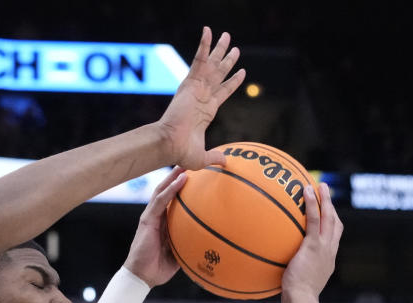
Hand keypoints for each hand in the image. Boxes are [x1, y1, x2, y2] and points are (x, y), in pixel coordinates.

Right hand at [124, 168, 186, 287]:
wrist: (143, 277)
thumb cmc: (159, 268)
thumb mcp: (180, 253)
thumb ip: (190, 243)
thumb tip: (210, 242)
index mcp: (163, 222)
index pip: (173, 199)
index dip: (182, 187)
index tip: (197, 176)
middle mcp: (156, 215)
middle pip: (167, 190)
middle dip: (178, 175)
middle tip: (193, 162)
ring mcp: (151, 216)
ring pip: (162, 190)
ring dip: (175, 176)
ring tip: (187, 163)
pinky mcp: (147, 220)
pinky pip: (160, 201)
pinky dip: (171, 189)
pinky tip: (182, 179)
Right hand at [157, 28, 244, 170]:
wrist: (170, 143)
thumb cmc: (181, 152)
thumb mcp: (203, 156)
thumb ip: (215, 156)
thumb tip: (225, 161)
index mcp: (206, 111)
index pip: (223, 92)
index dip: (233, 82)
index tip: (242, 72)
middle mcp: (203, 96)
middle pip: (219, 74)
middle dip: (227, 61)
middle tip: (235, 48)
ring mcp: (197, 87)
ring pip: (212, 63)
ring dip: (220, 49)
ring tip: (227, 36)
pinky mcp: (190, 82)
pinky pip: (199, 58)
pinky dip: (203, 44)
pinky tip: (208, 30)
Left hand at [281, 182, 342, 302]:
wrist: (302, 301)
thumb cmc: (297, 299)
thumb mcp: (299, 285)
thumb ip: (294, 273)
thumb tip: (281, 271)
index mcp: (328, 260)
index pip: (334, 238)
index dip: (332, 224)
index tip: (327, 214)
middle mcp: (330, 251)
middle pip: (335, 223)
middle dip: (331, 206)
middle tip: (325, 192)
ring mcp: (324, 247)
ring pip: (329, 217)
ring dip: (325, 199)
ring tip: (318, 185)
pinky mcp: (314, 246)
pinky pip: (314, 220)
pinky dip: (312, 204)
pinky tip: (305, 192)